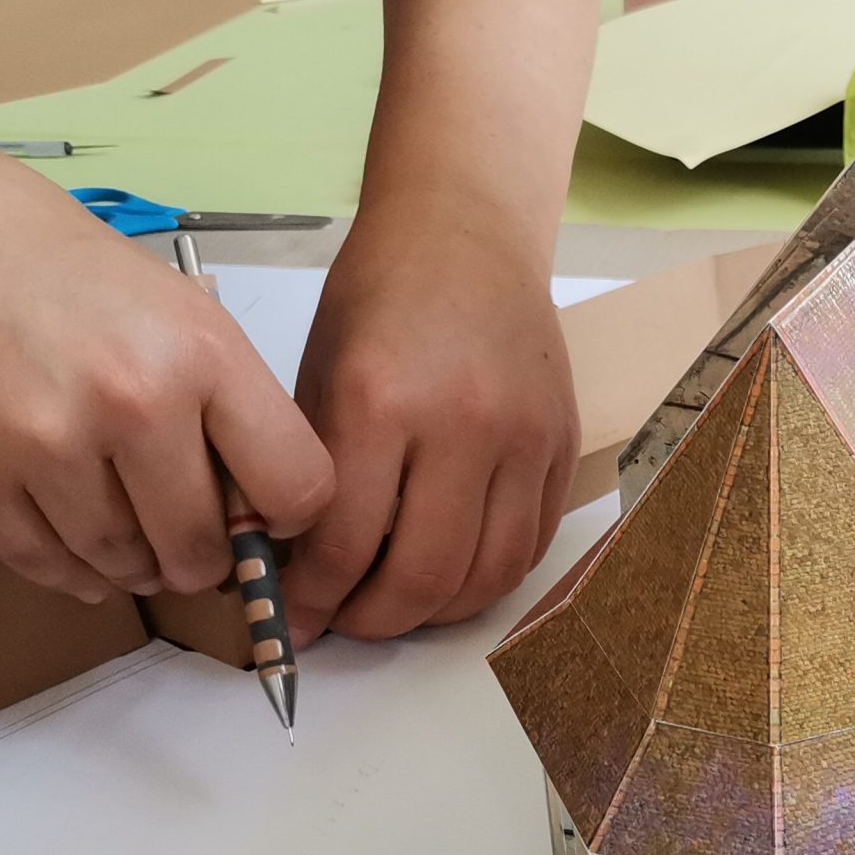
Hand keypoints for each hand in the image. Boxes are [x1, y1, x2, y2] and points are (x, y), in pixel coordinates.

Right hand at [0, 104, 330, 603]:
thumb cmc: (36, 256)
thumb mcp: (165, 300)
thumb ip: (218, 398)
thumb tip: (258, 505)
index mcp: (198, 352)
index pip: (296, 487)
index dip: (288, 516)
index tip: (266, 514)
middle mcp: (130, 404)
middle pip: (205, 546)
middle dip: (205, 557)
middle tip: (191, 541)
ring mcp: (44, 448)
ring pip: (125, 566)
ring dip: (136, 566)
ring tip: (130, 535)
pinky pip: (47, 566)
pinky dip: (72, 570)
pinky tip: (78, 545)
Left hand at [281, 220, 580, 643]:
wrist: (468, 232)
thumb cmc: (380, 294)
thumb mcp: (319, 374)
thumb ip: (316, 473)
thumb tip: (296, 569)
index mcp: (379, 400)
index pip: (345, 544)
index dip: (312, 599)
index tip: (292, 617)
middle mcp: (461, 424)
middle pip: (423, 575)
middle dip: (372, 619)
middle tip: (344, 622)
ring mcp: (523, 438)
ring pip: (486, 576)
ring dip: (434, 612)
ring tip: (397, 606)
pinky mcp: (562, 445)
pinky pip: (530, 547)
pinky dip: (488, 581)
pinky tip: (450, 577)